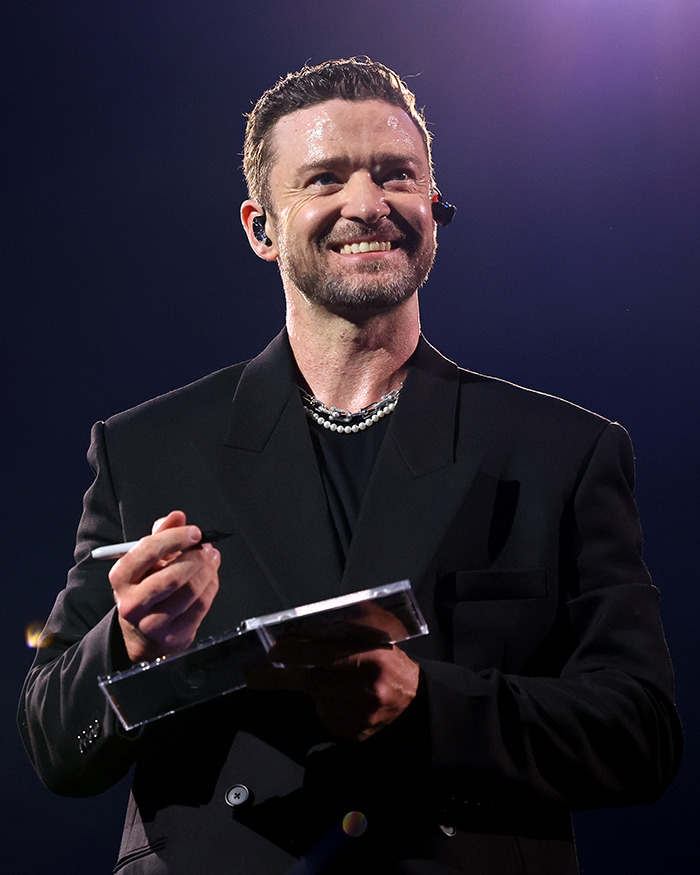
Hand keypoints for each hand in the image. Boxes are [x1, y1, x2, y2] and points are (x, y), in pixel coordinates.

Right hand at [109, 510, 220, 662]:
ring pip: (190, 592)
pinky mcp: (173, 636)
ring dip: (208, 570)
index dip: (175, 538)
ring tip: (211, 558)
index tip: (194, 532)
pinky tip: (210, 576)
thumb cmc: (147, 585)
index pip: (148, 551)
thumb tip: (177, 517)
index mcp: (121, 577)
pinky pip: (201, 606)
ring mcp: (152, 623)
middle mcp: (132, 603)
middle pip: (172, 576)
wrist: (143, 631)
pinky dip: (211, 586)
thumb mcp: (147, 559)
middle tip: (206, 547)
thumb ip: (161, 534)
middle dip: (196, 557)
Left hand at [248, 644, 419, 741]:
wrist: (416, 702)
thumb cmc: (391, 665)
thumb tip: (303, 633)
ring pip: (318, 699)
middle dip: (279, 677)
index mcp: (374, 660)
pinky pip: (327, 715)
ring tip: (331, 681)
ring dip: (312, 688)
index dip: (297, 653)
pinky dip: (326, 704)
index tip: (274, 652)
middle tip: (254, 674)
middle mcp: (367, 691)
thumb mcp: (376, 643)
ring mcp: (361, 716)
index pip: (326, 655)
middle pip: (312, 682)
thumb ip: (345, 639)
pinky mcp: (355, 734)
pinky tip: (343, 699)